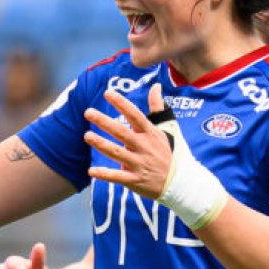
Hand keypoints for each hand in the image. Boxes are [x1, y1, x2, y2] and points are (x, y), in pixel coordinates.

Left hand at [84, 84, 174, 200]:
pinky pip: (118, 177)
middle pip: (122, 132)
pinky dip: (105, 174)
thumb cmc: (172, 152)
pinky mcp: (135, 180)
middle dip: (104, 122)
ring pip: (117, 153)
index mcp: (151, 133)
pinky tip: (91, 171)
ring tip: (86, 135)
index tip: (107, 93)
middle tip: (88, 112)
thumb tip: (155, 86)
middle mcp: (144, 147)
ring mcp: (140, 164)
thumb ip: (158, 107)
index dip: (122, 103)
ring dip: (101, 144)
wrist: (181, 183)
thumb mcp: (168, 128)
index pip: (135, 115)